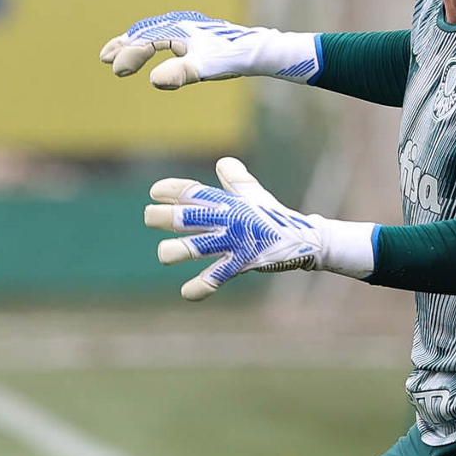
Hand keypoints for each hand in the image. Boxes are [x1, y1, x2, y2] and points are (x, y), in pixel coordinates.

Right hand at [99, 11, 319, 88]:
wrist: (258, 50)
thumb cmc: (233, 59)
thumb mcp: (207, 69)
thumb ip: (180, 73)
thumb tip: (153, 80)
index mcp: (178, 31)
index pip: (146, 42)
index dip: (130, 55)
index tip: (117, 71)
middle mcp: (179, 25)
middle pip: (145, 33)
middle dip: (125, 45)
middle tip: (104, 58)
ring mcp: (186, 29)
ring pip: (153, 33)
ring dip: (135, 42)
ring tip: (118, 52)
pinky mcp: (193, 35)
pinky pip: (165, 36)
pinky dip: (151, 43)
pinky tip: (150, 51)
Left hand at [144, 157, 374, 300]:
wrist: (303, 240)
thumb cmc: (272, 217)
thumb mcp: (254, 195)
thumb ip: (236, 179)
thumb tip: (224, 162)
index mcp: (225, 201)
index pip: (190, 190)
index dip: (169, 189)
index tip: (155, 192)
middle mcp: (224, 219)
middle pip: (182, 217)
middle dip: (159, 217)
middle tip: (151, 218)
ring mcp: (231, 242)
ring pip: (191, 248)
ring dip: (171, 252)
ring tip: (166, 254)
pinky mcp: (241, 263)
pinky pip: (215, 278)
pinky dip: (200, 288)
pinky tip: (187, 292)